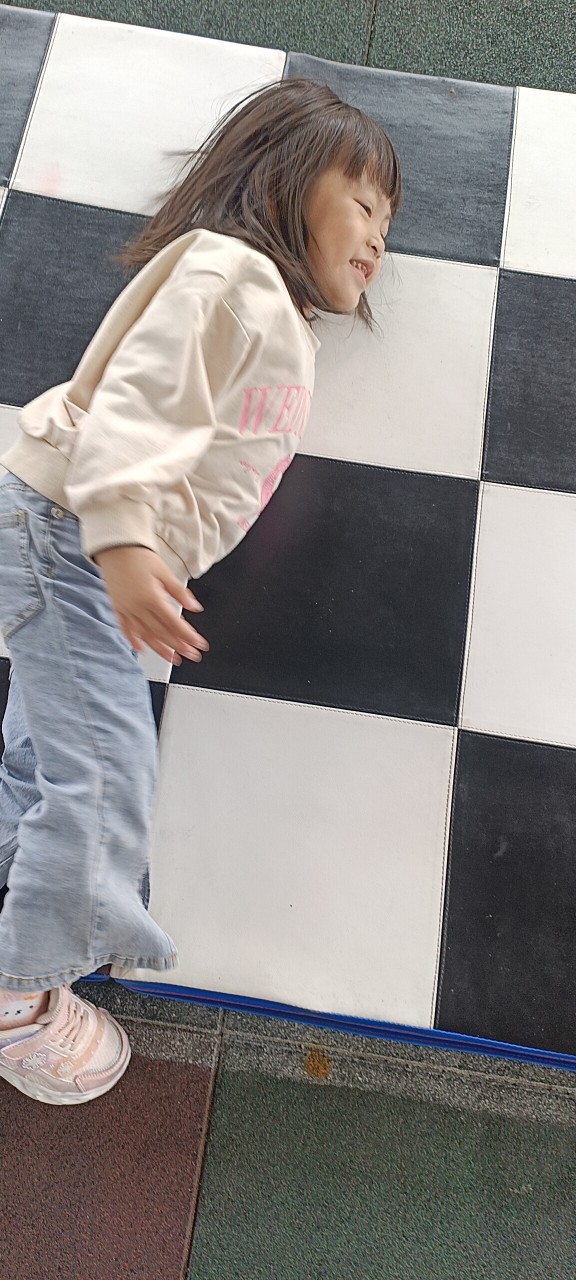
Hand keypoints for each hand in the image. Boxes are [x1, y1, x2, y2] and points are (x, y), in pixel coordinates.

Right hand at [94, 545, 208, 665]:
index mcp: (151, 597)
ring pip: (145, 635)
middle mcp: (138, 606)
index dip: (188, 636)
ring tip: (174, 659)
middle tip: (192, 655)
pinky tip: (143, 650)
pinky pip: (126, 629)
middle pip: (161, 632)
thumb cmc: (139, 556)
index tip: (199, 644)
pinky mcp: (118, 608)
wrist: (114, 548)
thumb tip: (195, 607)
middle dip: (179, 646)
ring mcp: (126, 609)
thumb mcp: (164, 571)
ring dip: (161, 649)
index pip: (174, 622)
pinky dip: (134, 641)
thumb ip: (179, 592)